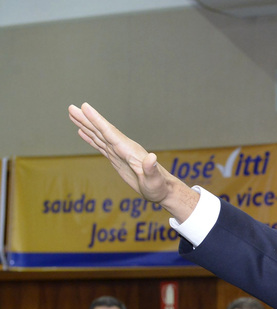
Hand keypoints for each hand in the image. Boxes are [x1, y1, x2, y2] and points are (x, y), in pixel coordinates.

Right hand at [67, 103, 198, 221]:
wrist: (162, 190)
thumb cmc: (159, 186)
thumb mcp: (155, 181)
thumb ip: (152, 170)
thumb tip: (152, 157)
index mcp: (129, 151)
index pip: (111, 133)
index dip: (98, 120)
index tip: (86, 107)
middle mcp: (123, 148)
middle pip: (102, 131)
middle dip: (87, 119)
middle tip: (71, 107)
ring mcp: (119, 152)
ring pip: (99, 136)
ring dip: (85, 125)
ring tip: (72, 113)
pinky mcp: (117, 159)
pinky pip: (101, 145)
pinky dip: (90, 138)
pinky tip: (82, 132)